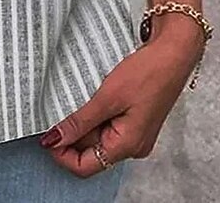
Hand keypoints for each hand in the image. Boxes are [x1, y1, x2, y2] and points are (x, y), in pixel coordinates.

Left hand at [38, 17, 205, 176]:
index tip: (46, 134)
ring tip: (76, 97)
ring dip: (82, 121)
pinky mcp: (134, 119)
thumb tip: (54, 140)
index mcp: (127, 145)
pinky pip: (107, 125)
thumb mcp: (107, 97)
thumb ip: (79, 121)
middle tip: (56, 109)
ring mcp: (134, 133)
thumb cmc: (147, 73)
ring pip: (97, 136)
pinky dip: (94, 114)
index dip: (61, 153)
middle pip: (90, 152)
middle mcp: (132, 146)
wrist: (173, 53)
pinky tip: (89, 96)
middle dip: (71, 134)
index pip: (85, 166)